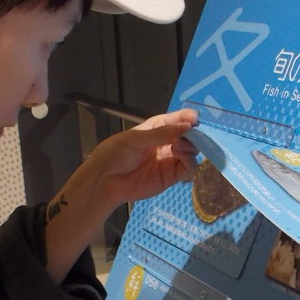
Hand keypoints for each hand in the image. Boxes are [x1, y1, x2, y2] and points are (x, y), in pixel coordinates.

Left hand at [41, 108, 197, 282]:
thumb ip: (162, 133)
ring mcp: (170, 159)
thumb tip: (188, 126)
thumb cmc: (115, 154)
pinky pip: (188, 168)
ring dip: (191, 147)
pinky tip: (180, 157)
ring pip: (191, 151)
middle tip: (190, 134)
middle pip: (189, 135)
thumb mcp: (136, 138)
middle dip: (192, 133)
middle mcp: (166, 142)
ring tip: (179, 147)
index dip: (187, 118)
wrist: (105, 181)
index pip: (178, 120)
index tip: (194, 119)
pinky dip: (190, 161)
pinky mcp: (171, 176)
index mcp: (157, 128)